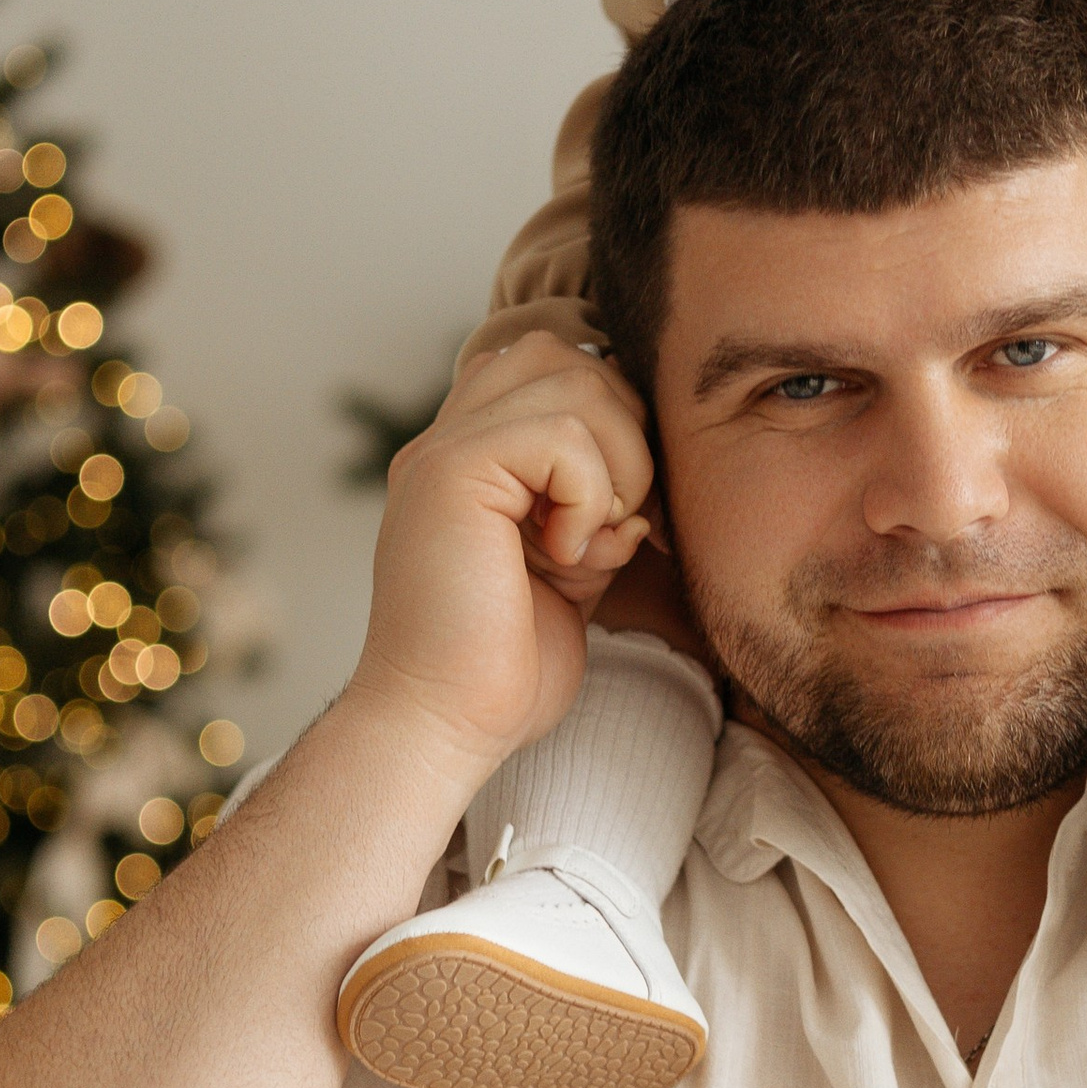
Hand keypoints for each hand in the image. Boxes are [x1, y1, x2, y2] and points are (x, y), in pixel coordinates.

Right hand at [345, 336, 657, 789]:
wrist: (443, 727)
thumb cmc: (504, 669)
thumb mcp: (570, 566)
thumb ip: (591, 503)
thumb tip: (645, 465)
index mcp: (470, 460)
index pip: (551, 368)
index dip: (609, 421)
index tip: (617, 511)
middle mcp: (446, 442)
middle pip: (569, 360)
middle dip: (626, 436)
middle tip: (615, 525)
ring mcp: (441, 451)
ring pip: (574, 381)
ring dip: (617, 466)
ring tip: (591, 543)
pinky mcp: (451, 473)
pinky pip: (561, 433)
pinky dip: (590, 496)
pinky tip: (568, 557)